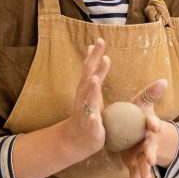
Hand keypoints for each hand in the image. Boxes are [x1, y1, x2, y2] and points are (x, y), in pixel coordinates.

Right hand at [66, 38, 110, 156]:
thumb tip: (92, 46)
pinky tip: (95, 117)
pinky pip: (91, 122)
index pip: (91, 67)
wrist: (77, 138)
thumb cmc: (87, 110)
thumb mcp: (91, 87)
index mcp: (87, 87)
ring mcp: (86, 111)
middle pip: (89, 77)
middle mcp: (84, 97)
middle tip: (101, 51)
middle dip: (94, 64)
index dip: (95, 54)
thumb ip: (93, 68)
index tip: (100, 40)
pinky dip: (92, 119)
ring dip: (91, 89)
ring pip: (89, 99)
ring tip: (95, 79)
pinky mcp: (90, 127)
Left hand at [119, 79, 172, 177]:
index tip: (154, 126)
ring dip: (144, 170)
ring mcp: (142, 153)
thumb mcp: (142, 103)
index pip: (153, 124)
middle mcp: (148, 141)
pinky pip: (134, 172)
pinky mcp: (134, 162)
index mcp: (149, 125)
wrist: (134, 130)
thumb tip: (164, 81)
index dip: (154, 125)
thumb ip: (150, 94)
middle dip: (151, 153)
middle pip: (150, 147)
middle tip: (151, 159)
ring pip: (143, 162)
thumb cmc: (139, 114)